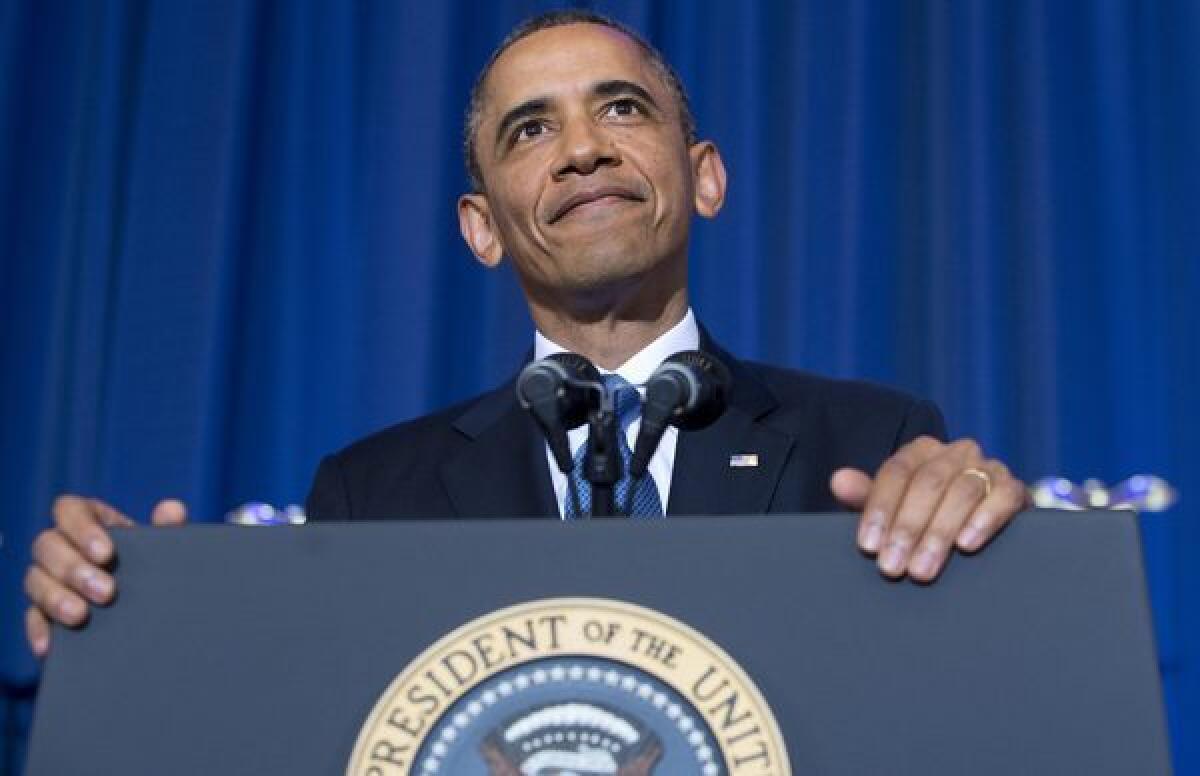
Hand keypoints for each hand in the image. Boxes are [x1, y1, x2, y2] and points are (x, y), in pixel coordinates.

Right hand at [24, 495, 187, 656]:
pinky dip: (39, 630)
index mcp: (90, 522)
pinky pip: (31, 619)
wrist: (155, 612)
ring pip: (35, 580)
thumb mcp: (165, 548)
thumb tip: (172, 510)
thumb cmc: (156, 566)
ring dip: (55, 598)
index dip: (82, 528)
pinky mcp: (44, 613)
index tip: (106, 553)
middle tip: (106, 592)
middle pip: (48, 546)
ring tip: (80, 616)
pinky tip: (50, 645)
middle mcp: (63, 547)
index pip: (70, 510)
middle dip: (74, 569)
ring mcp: (50, 580)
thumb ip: (169, 529)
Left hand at [831, 436, 1027, 581]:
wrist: (980, 525)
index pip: (895, 472)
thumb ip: (866, 497)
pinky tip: (967, 544)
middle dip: (907, 528)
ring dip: (939, 533)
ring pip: (962, 491)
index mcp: (920, 451)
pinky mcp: (1015, 488)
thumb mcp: (894, 508)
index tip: (868, 546)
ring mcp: (988, 467)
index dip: (879, 509)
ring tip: (922, 569)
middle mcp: (955, 452)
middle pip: (927, 483)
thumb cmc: (926, 516)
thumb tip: (838, 480)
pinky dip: (985, 519)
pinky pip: (1003, 496)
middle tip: (893, 566)